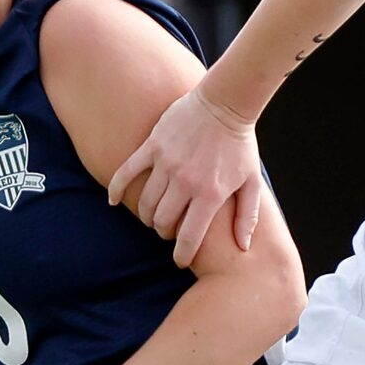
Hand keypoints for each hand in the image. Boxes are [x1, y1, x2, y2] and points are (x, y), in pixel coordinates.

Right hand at [106, 86, 266, 267]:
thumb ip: (247, 216)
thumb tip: (243, 247)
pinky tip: (113, 201)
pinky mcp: (153, 146)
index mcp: (210, 194)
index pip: (189, 237)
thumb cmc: (240, 145)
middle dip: (164, 232)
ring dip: (147, 216)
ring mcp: (166, 163)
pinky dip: (116, 188)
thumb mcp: (251, 183)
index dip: (182, 255)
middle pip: (162, 222)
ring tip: (154, 216)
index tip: (180, 261)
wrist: (225, 104)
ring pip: (145, 203)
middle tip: (169, 231)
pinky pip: (127, 172)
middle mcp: (185, 181)